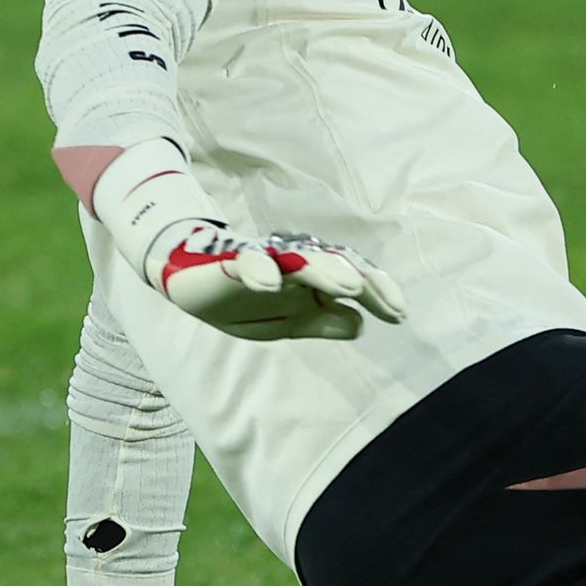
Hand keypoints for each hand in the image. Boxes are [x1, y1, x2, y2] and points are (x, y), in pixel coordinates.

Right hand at [155, 224, 409, 341]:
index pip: (352, 281)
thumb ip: (321, 322)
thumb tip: (359, 323)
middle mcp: (294, 267)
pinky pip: (245, 262)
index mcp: (311, 283)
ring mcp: (263, 261)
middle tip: (376, 294)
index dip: (377, 294)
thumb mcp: (286, 323)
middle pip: (333, 266)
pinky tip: (270, 283)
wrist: (187, 277)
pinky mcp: (227, 261)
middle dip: (358, 278)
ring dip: (324, 270)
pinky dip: (258, 270)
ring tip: (348, 285)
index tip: (399, 314)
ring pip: (299, 261)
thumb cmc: (244, 301)